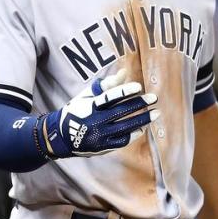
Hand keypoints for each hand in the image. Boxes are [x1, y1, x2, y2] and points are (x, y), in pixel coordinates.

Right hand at [43, 69, 158, 157]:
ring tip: (156, 113)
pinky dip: (134, 133)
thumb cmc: (77, 111)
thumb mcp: (87, 96)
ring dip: (142, 119)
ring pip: (125, 127)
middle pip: (120, 112)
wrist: (61, 137)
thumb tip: (125, 72)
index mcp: (89, 106)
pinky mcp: (103, 146)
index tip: (139, 86)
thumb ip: (106, 85)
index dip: (124, 91)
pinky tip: (143, 126)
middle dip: (139, 104)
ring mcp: (99, 135)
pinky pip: (123, 140)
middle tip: (154, 97)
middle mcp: (94, 121)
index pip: (108, 97)